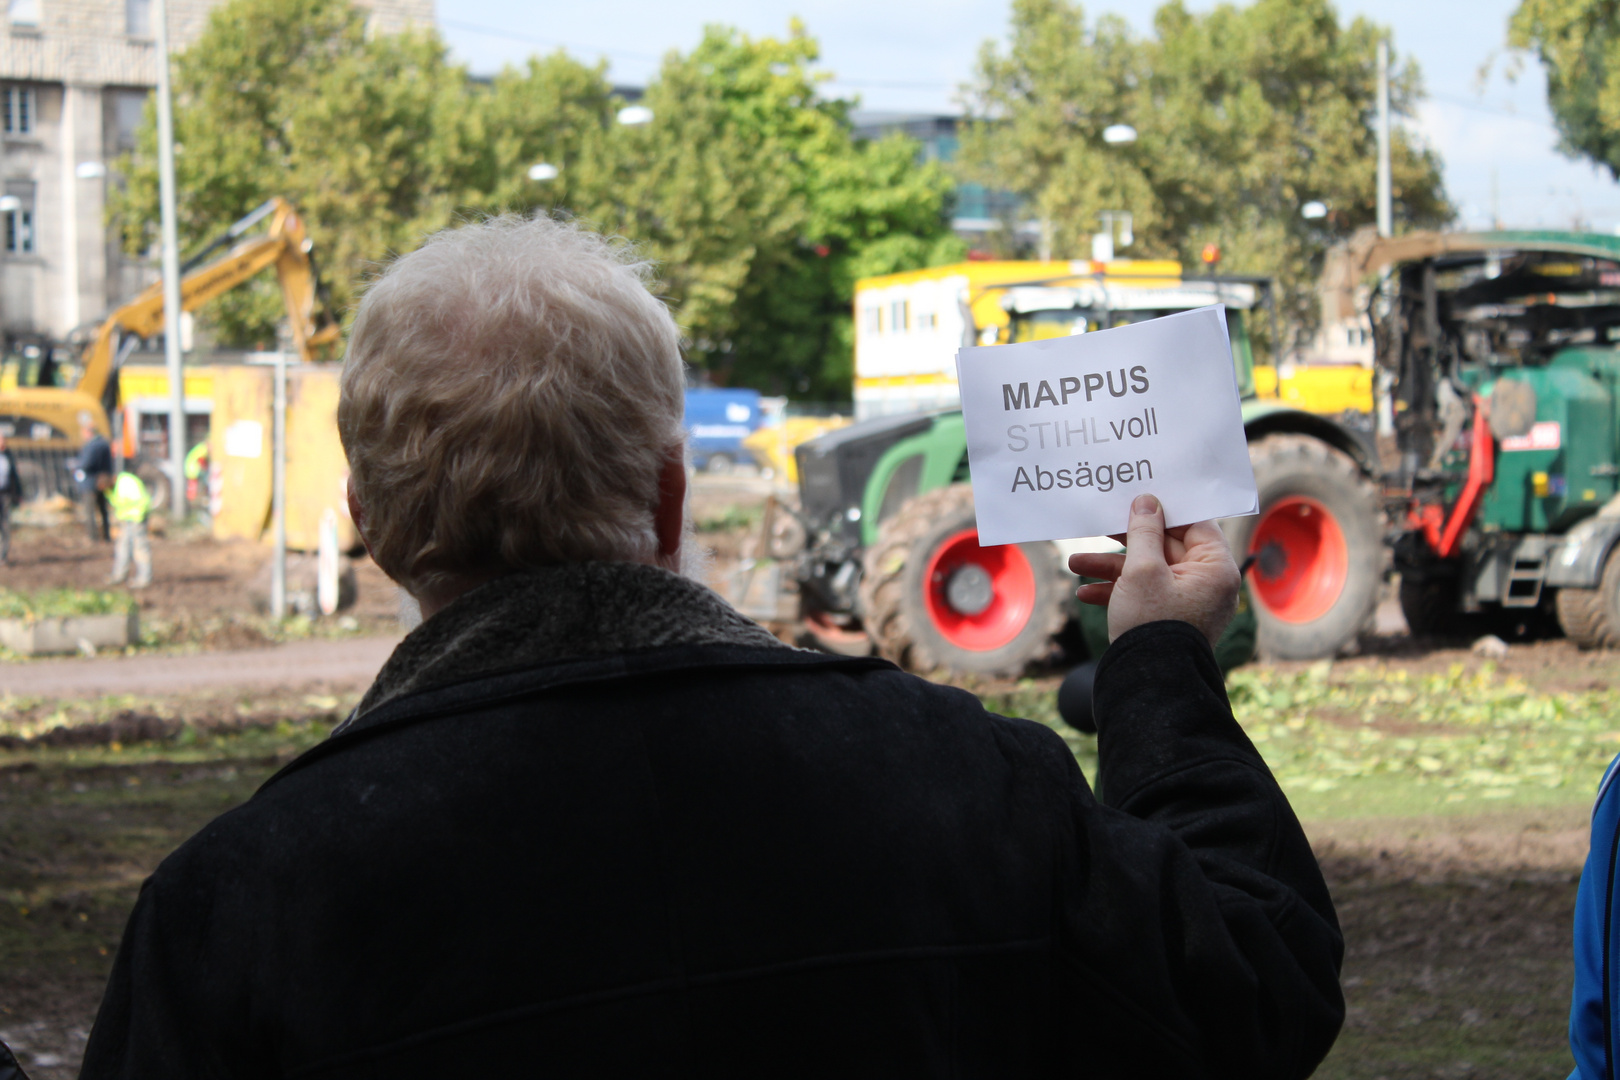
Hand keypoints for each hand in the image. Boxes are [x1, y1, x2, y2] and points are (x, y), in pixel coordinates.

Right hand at [1068, 494, 1239, 645]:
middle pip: (1166, 547)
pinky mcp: (1171, 619)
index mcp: (1215, 569)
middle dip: (1125, 542)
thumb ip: (1143, 532)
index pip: (1194, 524)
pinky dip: (1118, 592)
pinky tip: (1085, 594)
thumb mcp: (1141, 570)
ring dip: (1111, 568)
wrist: (1150, 685)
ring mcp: (1189, 604)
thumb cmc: (1152, 624)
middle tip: (1100, 525)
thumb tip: (1147, 502)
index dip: (1165, 510)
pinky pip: (1146, 596)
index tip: (1138, 499)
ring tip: (1076, 564)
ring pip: (1149, 573)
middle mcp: (1207, 585)